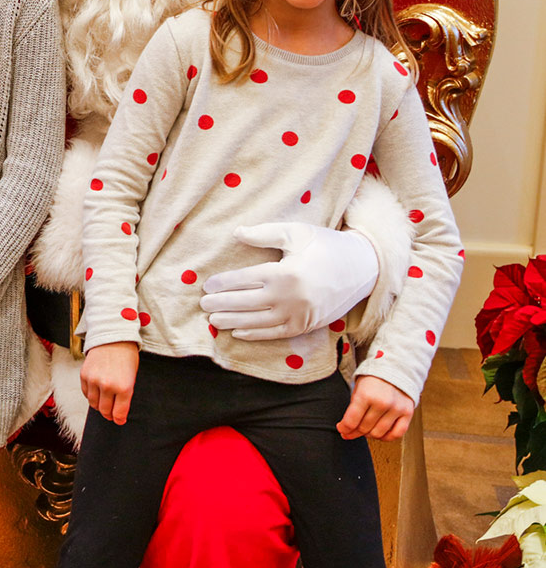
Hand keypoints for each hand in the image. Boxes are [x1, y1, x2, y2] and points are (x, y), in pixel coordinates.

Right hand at [81, 342, 138, 424]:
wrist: (112, 337)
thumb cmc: (126, 356)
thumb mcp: (132, 377)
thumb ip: (125, 395)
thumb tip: (118, 412)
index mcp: (124, 387)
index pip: (118, 413)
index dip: (119, 419)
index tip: (119, 420)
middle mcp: (108, 385)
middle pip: (105, 410)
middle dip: (109, 414)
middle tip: (111, 413)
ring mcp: (94, 380)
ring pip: (94, 403)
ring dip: (99, 405)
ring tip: (104, 402)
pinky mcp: (84, 375)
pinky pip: (86, 393)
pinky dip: (91, 395)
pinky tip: (97, 392)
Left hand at [201, 223, 378, 340]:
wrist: (364, 268)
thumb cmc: (326, 245)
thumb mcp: (297, 233)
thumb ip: (265, 234)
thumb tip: (236, 233)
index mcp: (286, 272)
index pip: (245, 280)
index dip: (223, 284)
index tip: (207, 286)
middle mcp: (291, 297)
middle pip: (247, 303)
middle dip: (222, 305)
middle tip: (203, 305)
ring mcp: (300, 314)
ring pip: (259, 322)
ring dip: (233, 322)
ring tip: (213, 321)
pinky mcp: (308, 326)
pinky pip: (276, 334)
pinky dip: (256, 335)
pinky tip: (238, 332)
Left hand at [337, 375, 414, 440]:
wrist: (395, 369)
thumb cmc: (373, 379)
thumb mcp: (358, 389)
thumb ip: (353, 409)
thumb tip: (346, 429)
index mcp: (366, 395)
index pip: (351, 420)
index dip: (344, 428)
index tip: (341, 429)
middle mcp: (382, 403)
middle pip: (364, 428)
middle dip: (354, 432)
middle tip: (351, 431)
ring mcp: (396, 409)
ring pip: (379, 433)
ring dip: (369, 435)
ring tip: (365, 430)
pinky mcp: (408, 413)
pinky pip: (397, 434)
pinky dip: (387, 437)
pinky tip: (380, 433)